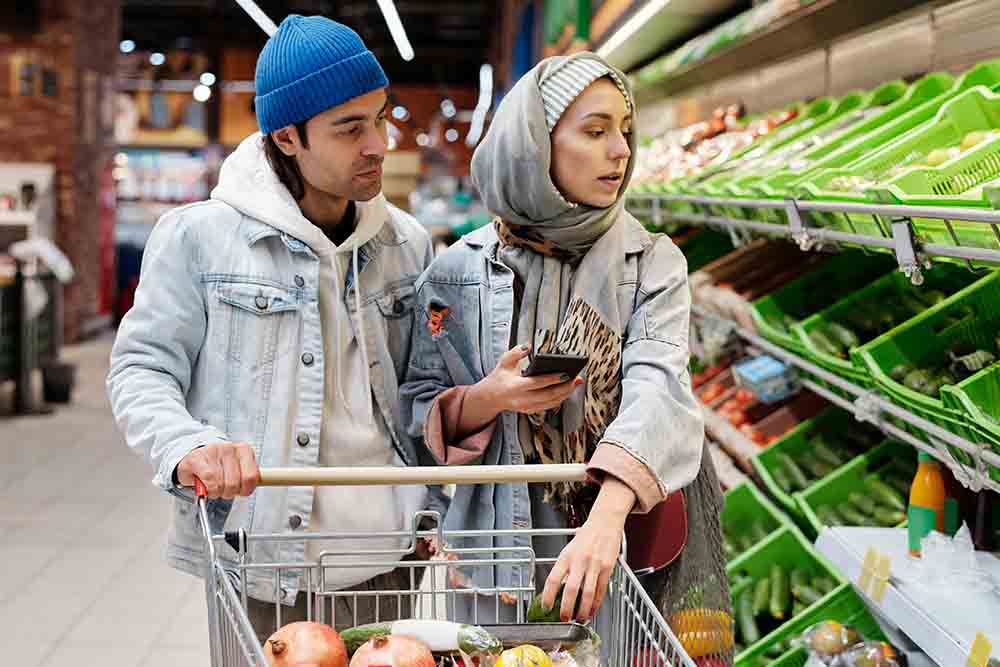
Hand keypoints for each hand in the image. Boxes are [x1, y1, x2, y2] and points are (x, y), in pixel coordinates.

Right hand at [176, 442, 258, 498]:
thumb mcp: (238, 467)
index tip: (241, 491)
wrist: (193, 457)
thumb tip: (261, 483)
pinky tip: (205, 486)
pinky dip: (207, 489)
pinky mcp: (197, 460)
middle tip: (223, 489)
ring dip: (216, 492)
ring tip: (213, 486)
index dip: (245, 489)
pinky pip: (208, 480)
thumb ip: (249, 475)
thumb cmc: (217, 465)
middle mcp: (229, 448)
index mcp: (244, 450)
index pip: (252, 476)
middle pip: (235, 484)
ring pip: (221, 484)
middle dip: (229, 492)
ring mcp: (213, 452)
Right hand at [479, 345, 581, 415]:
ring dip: (565, 394)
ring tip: (576, 383)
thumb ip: (516, 352)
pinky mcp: (530, 411)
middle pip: (548, 395)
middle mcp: (521, 399)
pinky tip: (566, 391)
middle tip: (577, 379)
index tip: (566, 373)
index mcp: (515, 386)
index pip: (537, 383)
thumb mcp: (504, 361)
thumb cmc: (499, 377)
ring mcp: (526, 407)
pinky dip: (559, 399)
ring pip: (550, 403)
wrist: (491, 397)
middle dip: (565, 388)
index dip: (553, 379)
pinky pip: (548, 406)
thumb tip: (530, 346)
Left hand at [542, 478, 635, 621]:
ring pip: (587, 593)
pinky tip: (592, 610)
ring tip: (579, 619)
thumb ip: (564, 568)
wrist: (605, 522)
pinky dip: (596, 603)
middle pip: (570, 590)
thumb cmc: (585, 536)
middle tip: (563, 618)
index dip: (548, 596)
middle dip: (566, 608)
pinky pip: (601, 590)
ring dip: (582, 610)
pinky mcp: (607, 568)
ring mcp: (594, 565)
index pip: (553, 579)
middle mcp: (579, 560)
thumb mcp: (569, 549)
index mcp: (566, 556)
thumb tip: (557, 589)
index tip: (546, 607)